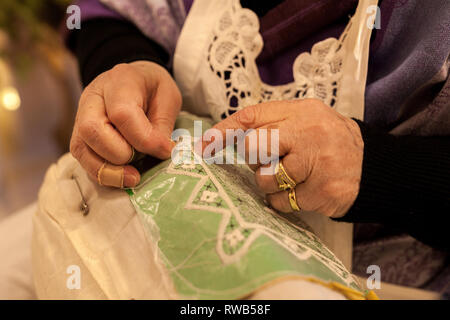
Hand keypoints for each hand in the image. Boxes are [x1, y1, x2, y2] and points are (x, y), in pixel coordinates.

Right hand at [70, 61, 181, 186]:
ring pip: (81, 148)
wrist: (133, 81)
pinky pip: (82, 160)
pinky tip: (121, 177)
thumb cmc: (152, 90)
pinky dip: (102, 174)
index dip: (145, 139)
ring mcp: (81, 117)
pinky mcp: (79, 136)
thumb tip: (161, 152)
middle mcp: (93, 98)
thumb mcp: (168, 97)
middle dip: (120, 154)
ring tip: (133, 178)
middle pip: (91, 130)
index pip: (123, 114)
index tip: (165, 151)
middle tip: (143, 161)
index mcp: (120, 82)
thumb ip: (163, 124)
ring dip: (108, 171)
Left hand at [210, 99, 363, 217]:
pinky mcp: (322, 191)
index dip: (224, 131)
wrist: (372, 167)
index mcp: (301, 111)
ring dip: (269, 183)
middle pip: (254, 147)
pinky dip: (283, 200)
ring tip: (290, 178)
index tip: (203, 145)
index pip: (252, 116)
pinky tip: (300, 191)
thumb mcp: (306, 120)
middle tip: (271, 161)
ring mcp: (317, 162)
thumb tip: (228, 137)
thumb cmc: (328, 142)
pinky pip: (280, 201)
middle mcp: (308, 132)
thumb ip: (272, 123)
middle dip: (254, 160)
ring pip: (264, 178)